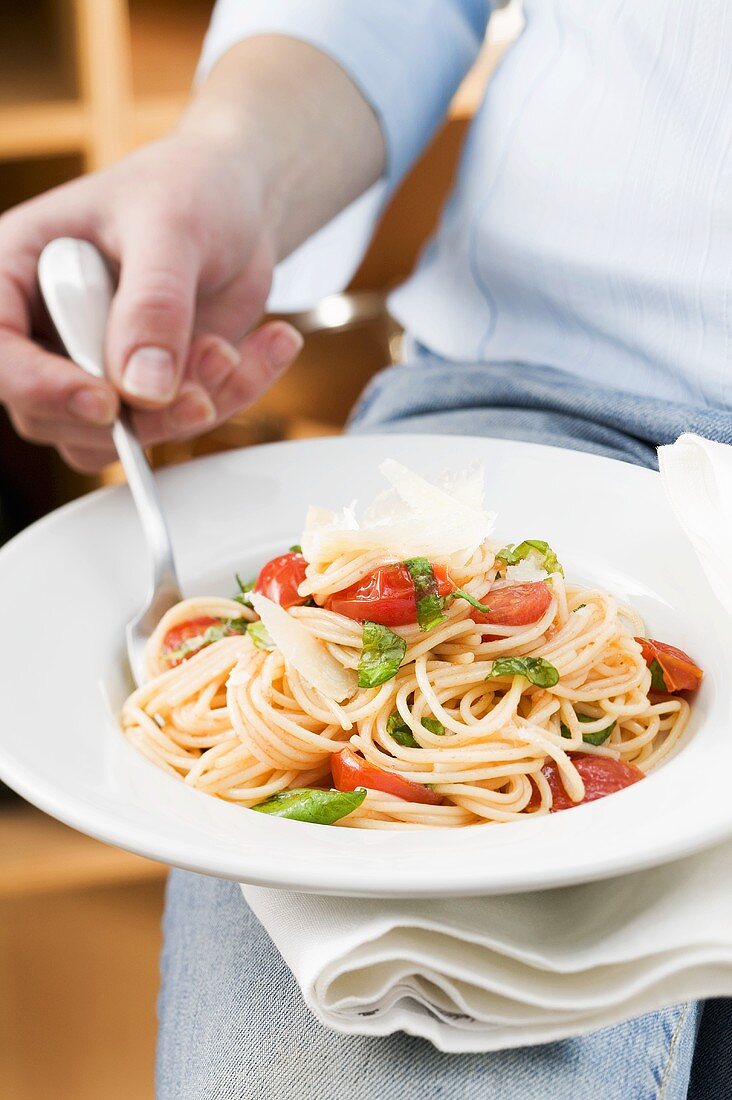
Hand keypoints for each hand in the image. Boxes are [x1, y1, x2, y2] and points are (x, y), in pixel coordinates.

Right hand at [0, 130, 302, 471]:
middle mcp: (45, 332)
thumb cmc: (188, 188)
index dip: (41, 387)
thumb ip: (153, 303)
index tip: (106, 401)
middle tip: (206, 373)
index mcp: (15, 274)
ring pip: (117, 437)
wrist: (239, 205)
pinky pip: (175, 427)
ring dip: (187, 412)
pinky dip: (229, 399)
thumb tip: (142, 389)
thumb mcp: (171, 226)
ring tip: (234, 350)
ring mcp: (95, 369)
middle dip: (136, 412)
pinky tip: (268, 347)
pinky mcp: (147, 393)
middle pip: (51, 415)